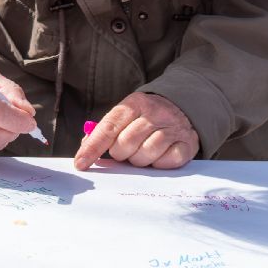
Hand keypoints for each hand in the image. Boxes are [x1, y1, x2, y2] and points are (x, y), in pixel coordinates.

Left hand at [73, 91, 199, 170]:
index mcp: (134, 103)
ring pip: (146, 154)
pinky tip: (158, 156)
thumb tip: (85, 148)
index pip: (109, 127)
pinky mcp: (187, 143)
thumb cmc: (146, 118)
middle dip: (120, 154)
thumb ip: (105, 131)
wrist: (183, 109)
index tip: (81, 163)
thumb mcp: (126, 116)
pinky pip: (166, 162)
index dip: (93, 147)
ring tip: (141, 153)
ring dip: (139, 160)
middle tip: (125, 152)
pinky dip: (158, 164)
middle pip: (126, 143)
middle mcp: (155, 113)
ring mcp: (173, 127)